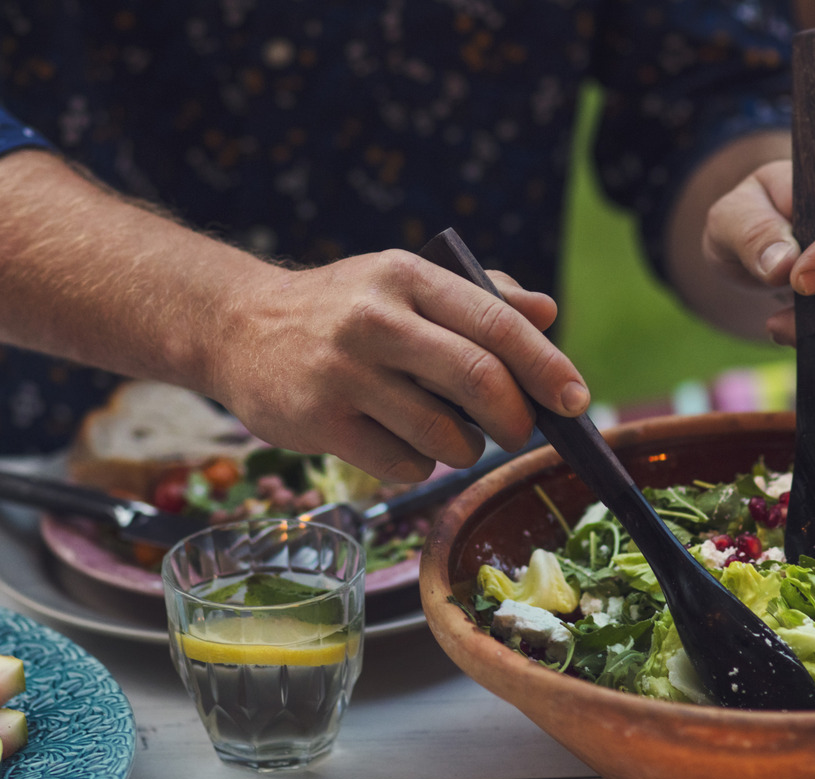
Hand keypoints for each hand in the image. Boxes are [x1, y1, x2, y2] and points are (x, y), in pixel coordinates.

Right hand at [202, 251, 589, 481]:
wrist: (237, 327)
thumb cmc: (340, 308)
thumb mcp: (403, 283)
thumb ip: (478, 296)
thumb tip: (548, 313)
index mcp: (406, 276)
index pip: (496, 322)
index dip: (545, 366)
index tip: (577, 400)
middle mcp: (375, 320)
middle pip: (479, 381)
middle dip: (515, 420)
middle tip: (518, 433)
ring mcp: (343, 373)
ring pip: (443, 434)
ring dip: (462, 449)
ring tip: (446, 435)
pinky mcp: (318, 422)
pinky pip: (401, 465)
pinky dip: (416, 466)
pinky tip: (395, 442)